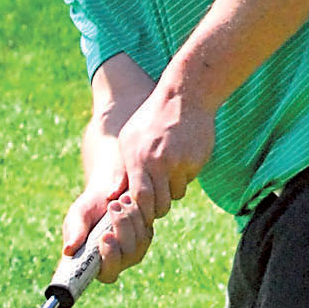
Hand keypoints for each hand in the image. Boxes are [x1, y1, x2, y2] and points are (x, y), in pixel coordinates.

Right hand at [62, 137, 155, 284]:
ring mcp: (135, 251)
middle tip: (112, 205)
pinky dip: (140, 212)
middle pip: (128, 253)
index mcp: (98, 265)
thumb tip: (68, 250)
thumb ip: (74, 233)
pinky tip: (129, 199)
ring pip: (140, 240)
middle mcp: (119, 262)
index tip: (105, 236)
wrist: (106, 194)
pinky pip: (147, 228)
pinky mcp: (146, 236)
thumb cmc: (87, 211)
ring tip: (120, 199)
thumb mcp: (78, 218)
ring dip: (131, 217)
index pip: (108, 273)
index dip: (109, 257)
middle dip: (121, 227)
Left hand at [117, 84, 216, 213]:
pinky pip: (189, 179)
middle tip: (156, 202)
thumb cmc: (150, 119)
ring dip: (172, 190)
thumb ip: (120, 170)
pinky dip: (185, 175)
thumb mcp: (128, 139)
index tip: (140, 209)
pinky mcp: (197, 160)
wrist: (184, 96)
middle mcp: (159, 163)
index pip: (141, 199)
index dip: (142, 210)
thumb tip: (111, 196)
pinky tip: (181, 158)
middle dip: (158, 207)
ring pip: (177, 194)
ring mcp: (180, 163)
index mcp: (139, 160)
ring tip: (168, 173)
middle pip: (161, 204)